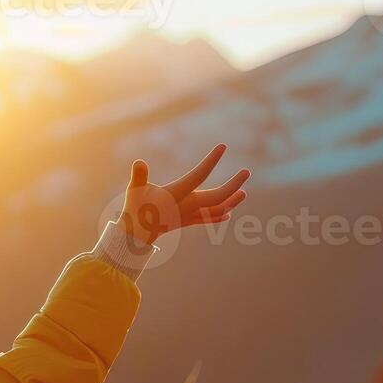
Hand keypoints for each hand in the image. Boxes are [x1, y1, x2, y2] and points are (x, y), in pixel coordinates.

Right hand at [117, 144, 248, 246]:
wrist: (135, 236)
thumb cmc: (135, 208)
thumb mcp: (135, 190)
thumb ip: (139, 176)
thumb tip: (138, 162)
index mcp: (176, 194)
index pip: (198, 175)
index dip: (211, 161)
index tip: (223, 147)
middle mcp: (186, 206)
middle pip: (216, 197)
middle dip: (233, 185)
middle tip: (246, 172)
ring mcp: (189, 216)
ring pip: (216, 210)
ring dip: (232, 201)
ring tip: (244, 192)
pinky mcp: (187, 222)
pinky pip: (208, 219)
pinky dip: (220, 215)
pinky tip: (229, 212)